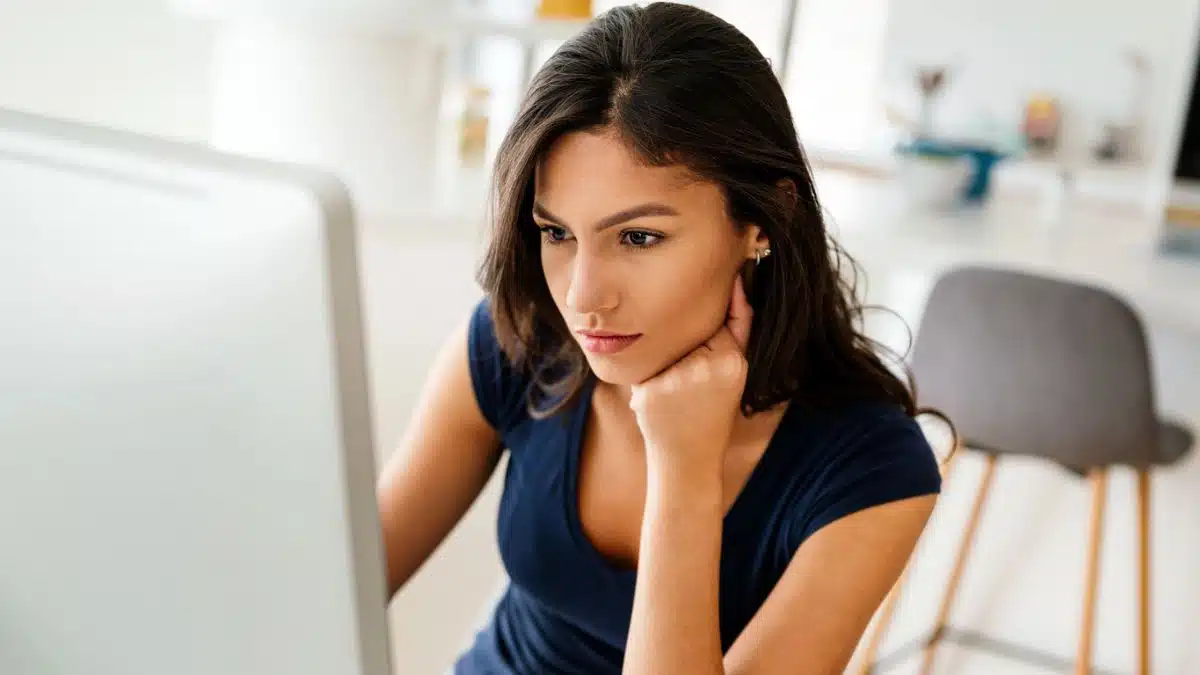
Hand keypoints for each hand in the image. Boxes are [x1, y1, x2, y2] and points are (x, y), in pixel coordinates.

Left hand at [629, 273, 752, 475]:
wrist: (688, 460)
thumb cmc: (710, 413)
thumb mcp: (734, 373)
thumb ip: (737, 329)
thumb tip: (735, 283)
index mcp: (733, 360)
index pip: (716, 320)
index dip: (710, 318)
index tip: (713, 308)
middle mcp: (708, 366)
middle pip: (688, 332)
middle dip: (682, 347)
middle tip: (689, 383)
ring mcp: (678, 378)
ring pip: (663, 349)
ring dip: (663, 365)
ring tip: (674, 396)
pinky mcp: (651, 389)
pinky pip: (643, 368)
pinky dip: (646, 382)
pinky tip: (657, 405)